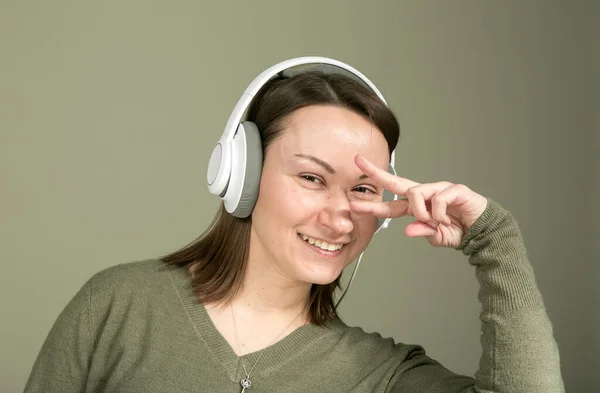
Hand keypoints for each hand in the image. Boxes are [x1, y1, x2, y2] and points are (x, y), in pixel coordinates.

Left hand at [350, 154, 487, 247]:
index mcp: (417, 206)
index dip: (373, 205)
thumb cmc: (460, 231)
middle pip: (396, 181)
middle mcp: (425, 193)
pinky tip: (449, 219)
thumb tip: (408, 230)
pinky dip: (440, 213)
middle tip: (358, 162)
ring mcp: (439, 189)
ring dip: (421, 211)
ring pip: (416, 193)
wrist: (484, 231)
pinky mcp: (454, 189)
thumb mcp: (438, 236)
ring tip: (435, 222)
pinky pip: (438, 199)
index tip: (353, 205)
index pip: (391, 204)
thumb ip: (423, 231)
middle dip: (376, 173)